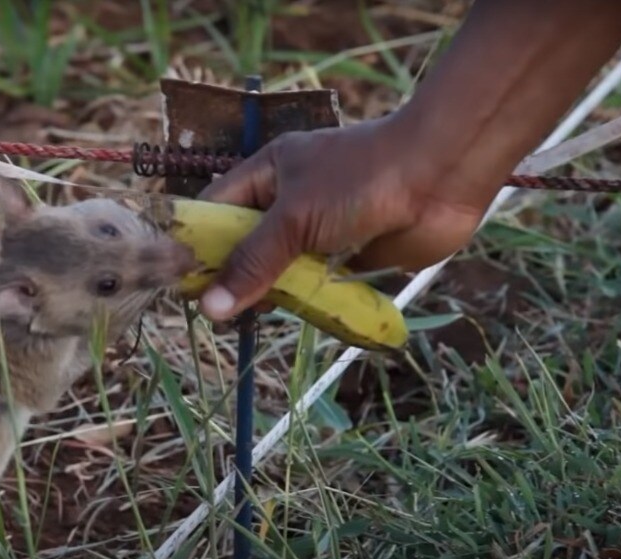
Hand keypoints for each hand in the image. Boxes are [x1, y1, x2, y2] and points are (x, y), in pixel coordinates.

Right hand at [194, 114, 497, 320]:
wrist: (440, 176)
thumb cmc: (361, 179)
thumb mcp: (295, 218)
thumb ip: (253, 262)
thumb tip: (210, 307)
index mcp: (268, 173)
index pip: (216, 210)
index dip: (196, 244)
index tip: (179, 283)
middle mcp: (290, 202)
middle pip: (246, 246)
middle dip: (231, 277)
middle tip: (212, 314)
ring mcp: (321, 231)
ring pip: (279, 270)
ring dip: (268, 295)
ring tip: (247, 323)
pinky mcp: (349, 258)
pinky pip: (315, 286)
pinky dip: (304, 303)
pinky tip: (287, 320)